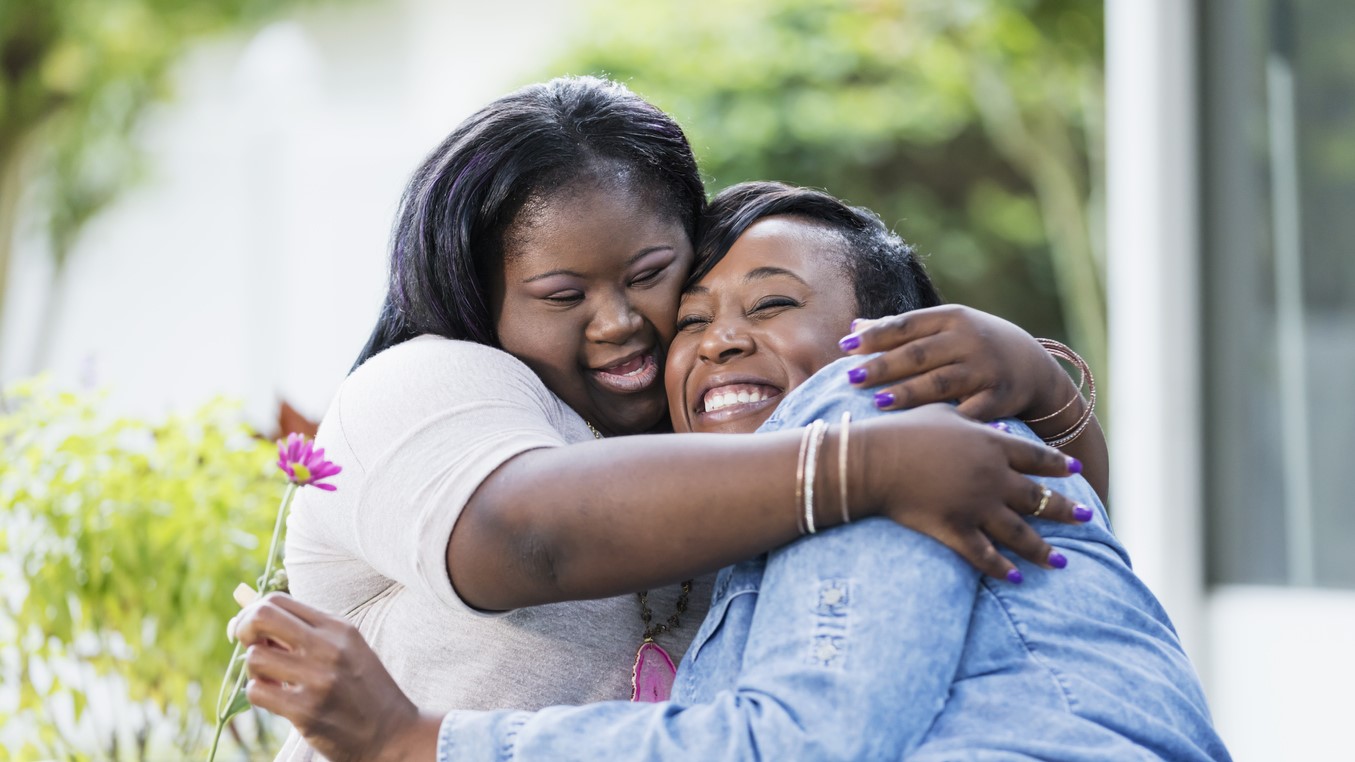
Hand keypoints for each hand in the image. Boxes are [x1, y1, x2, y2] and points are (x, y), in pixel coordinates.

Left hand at [233, 593, 439, 761]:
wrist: (391, 732)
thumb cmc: (362, 688)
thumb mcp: (345, 648)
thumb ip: (304, 631)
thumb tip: (244, 614)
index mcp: (338, 627)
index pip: (277, 600)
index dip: (252, 612)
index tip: (252, 631)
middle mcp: (329, 647)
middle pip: (261, 616)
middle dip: (244, 629)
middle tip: (251, 647)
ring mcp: (318, 679)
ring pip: (254, 658)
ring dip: (254, 670)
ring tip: (272, 679)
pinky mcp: (306, 710)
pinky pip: (256, 692)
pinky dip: (258, 694)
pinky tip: (276, 697)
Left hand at [838, 305, 1073, 420]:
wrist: (1034, 367)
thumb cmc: (975, 347)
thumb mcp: (946, 328)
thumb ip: (903, 329)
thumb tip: (854, 327)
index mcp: (952, 318)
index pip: (907, 325)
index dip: (876, 336)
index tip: (845, 346)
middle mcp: (970, 341)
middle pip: (920, 354)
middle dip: (884, 366)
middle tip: (851, 378)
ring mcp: (986, 370)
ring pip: (941, 383)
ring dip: (908, 393)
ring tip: (878, 402)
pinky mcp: (1000, 399)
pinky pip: (969, 413)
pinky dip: (947, 422)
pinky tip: (924, 430)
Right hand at [855, 404, 1090, 581]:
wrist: (873, 459)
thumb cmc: (902, 431)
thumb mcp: (943, 416)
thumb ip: (975, 421)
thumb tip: (1001, 428)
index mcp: (991, 445)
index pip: (1036, 457)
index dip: (1057, 465)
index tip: (1075, 472)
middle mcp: (992, 477)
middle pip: (1038, 497)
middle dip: (1064, 510)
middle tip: (1085, 518)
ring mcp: (976, 506)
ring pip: (1020, 534)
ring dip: (1043, 550)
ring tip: (1063, 563)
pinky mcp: (955, 529)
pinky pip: (984, 555)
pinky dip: (1001, 569)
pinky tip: (1015, 579)